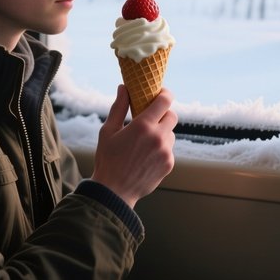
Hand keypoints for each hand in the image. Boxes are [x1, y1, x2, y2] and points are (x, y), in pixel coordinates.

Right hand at [91, 85, 176, 208]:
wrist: (114, 191)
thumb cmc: (107, 159)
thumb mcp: (108, 131)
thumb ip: (118, 107)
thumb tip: (123, 88)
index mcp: (143, 126)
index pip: (165, 101)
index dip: (165, 94)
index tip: (160, 93)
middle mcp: (158, 137)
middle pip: (172, 115)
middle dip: (163, 114)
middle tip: (151, 118)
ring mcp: (165, 152)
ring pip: (171, 133)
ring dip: (162, 132)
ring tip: (145, 141)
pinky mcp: (169, 164)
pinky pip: (169, 149)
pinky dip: (161, 148)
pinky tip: (146, 156)